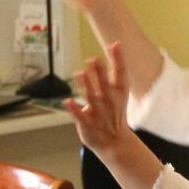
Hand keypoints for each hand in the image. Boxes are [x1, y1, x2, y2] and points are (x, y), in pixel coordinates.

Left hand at [64, 42, 132, 156]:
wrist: (115, 143)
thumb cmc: (114, 114)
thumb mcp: (119, 94)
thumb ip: (112, 74)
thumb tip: (106, 52)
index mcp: (119, 94)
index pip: (121, 73)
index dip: (119, 59)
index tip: (115, 44)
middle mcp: (110, 102)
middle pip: (105, 85)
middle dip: (99, 73)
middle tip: (93, 59)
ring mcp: (99, 114)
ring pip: (92, 99)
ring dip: (87, 86)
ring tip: (79, 73)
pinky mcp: (88, 125)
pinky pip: (81, 117)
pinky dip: (74, 109)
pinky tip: (67, 101)